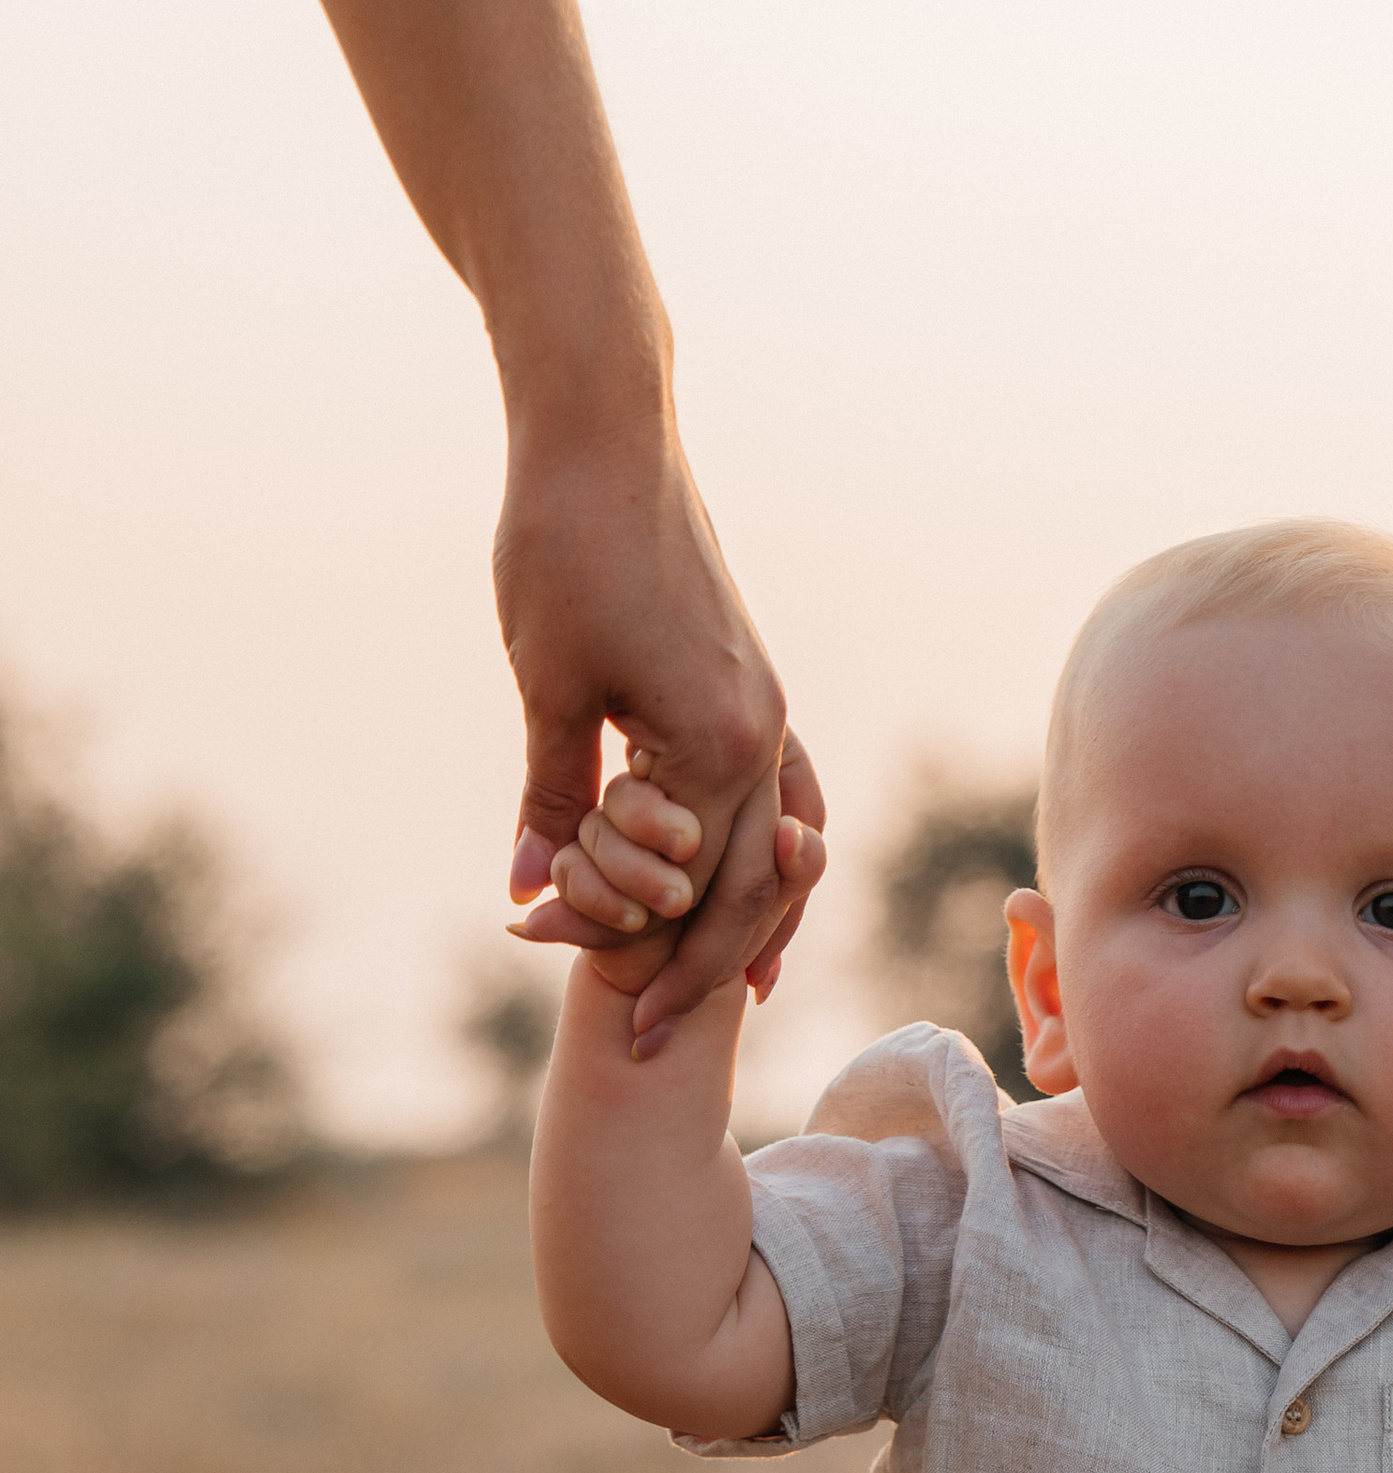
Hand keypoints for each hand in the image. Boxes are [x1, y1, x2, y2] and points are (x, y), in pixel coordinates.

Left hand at [495, 415, 825, 1039]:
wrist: (605, 433)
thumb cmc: (564, 545)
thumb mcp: (547, 681)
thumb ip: (553, 792)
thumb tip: (531, 886)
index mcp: (717, 744)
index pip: (689, 889)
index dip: (632, 947)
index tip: (575, 983)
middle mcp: (762, 735)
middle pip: (750, 892)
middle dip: (699, 971)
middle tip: (651, 1039)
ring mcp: (767, 709)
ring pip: (781, 851)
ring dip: (756, 925)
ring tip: (734, 993)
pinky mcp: (752, 686)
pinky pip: (781, 797)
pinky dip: (771, 854)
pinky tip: (752, 880)